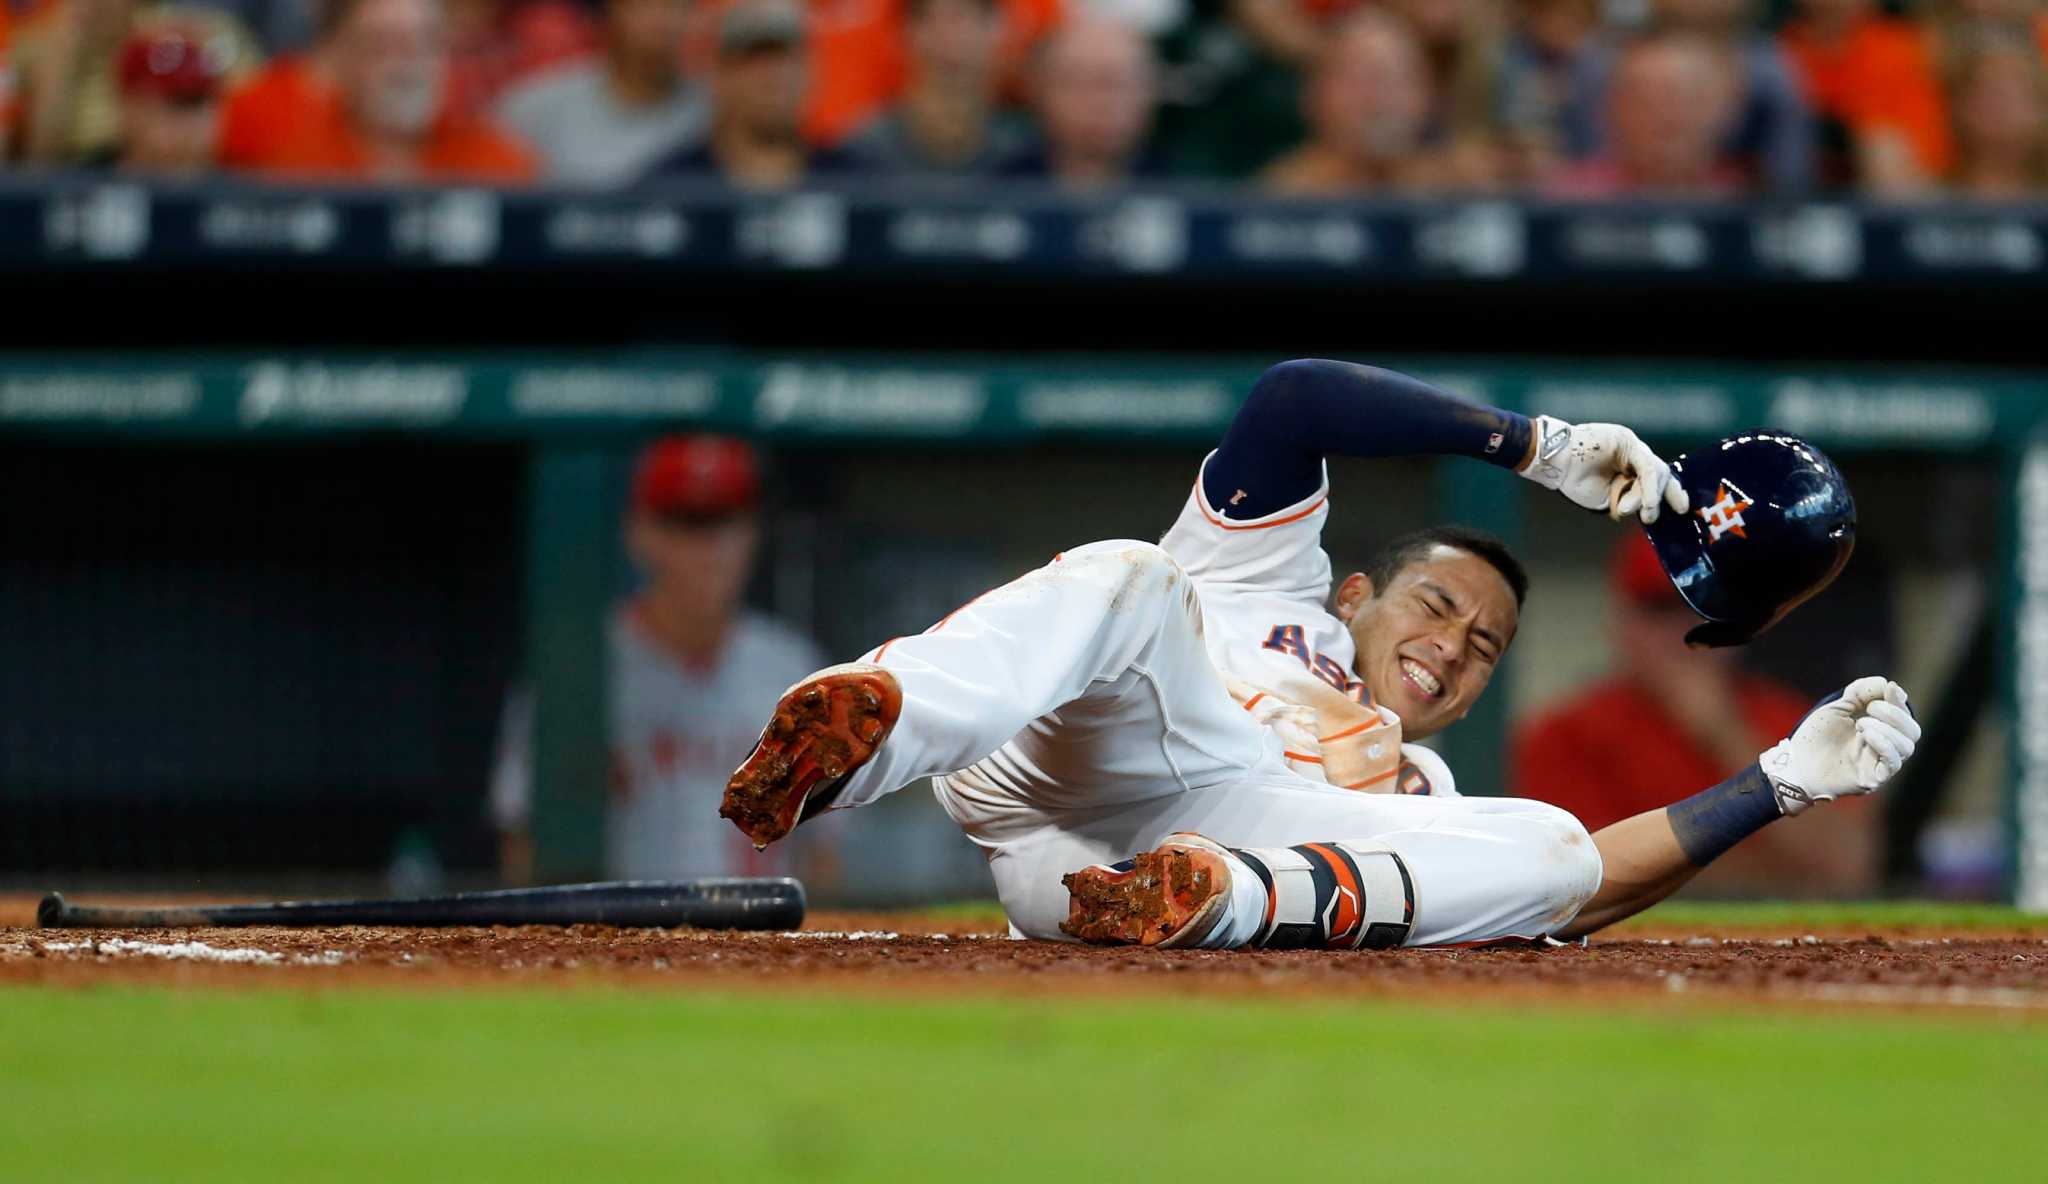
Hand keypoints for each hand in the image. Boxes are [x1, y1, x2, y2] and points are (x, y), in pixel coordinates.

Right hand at [1519, 416, 1688, 523]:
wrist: (1555, 463)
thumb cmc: (1574, 482)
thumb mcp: (1605, 500)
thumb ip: (1626, 502)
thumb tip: (1644, 509)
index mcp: (1629, 471)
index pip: (1657, 481)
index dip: (1671, 493)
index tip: (1682, 509)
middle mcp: (1634, 458)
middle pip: (1661, 474)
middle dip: (1665, 496)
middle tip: (1650, 517)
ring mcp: (1632, 447)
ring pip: (1655, 471)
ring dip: (1650, 496)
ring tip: (1645, 513)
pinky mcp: (1627, 440)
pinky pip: (1645, 465)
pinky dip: (1647, 485)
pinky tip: (1646, 502)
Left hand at [1758, 677, 1919, 815]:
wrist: (1794, 762)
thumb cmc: (1816, 736)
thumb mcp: (1837, 707)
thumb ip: (1860, 694)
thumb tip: (1888, 684)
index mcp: (1881, 731)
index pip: (1904, 716)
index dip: (1899, 701)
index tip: (1889, 688)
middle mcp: (1885, 748)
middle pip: (1912, 732)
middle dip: (1896, 715)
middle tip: (1871, 708)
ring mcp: (1880, 764)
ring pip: (1906, 747)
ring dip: (1888, 729)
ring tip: (1862, 724)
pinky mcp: (1873, 779)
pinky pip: (1893, 764)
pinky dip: (1885, 745)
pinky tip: (1867, 735)